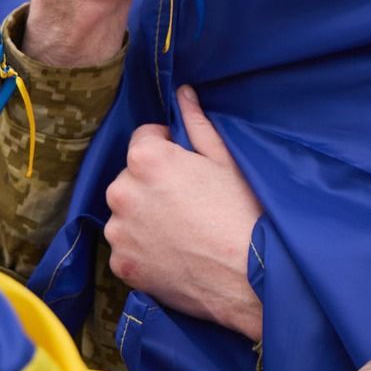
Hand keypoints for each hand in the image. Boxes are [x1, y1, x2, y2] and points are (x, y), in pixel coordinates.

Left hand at [103, 86, 264, 341]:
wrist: (251, 278)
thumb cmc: (243, 213)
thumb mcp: (225, 160)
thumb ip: (196, 123)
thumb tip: (182, 93)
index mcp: (145, 159)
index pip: (144, 138)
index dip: (169, 149)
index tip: (189, 168)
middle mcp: (122, 191)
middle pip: (131, 177)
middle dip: (153, 183)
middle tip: (189, 203)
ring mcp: (119, 231)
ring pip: (127, 212)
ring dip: (144, 216)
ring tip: (182, 231)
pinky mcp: (122, 264)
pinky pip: (127, 247)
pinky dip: (143, 249)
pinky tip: (173, 253)